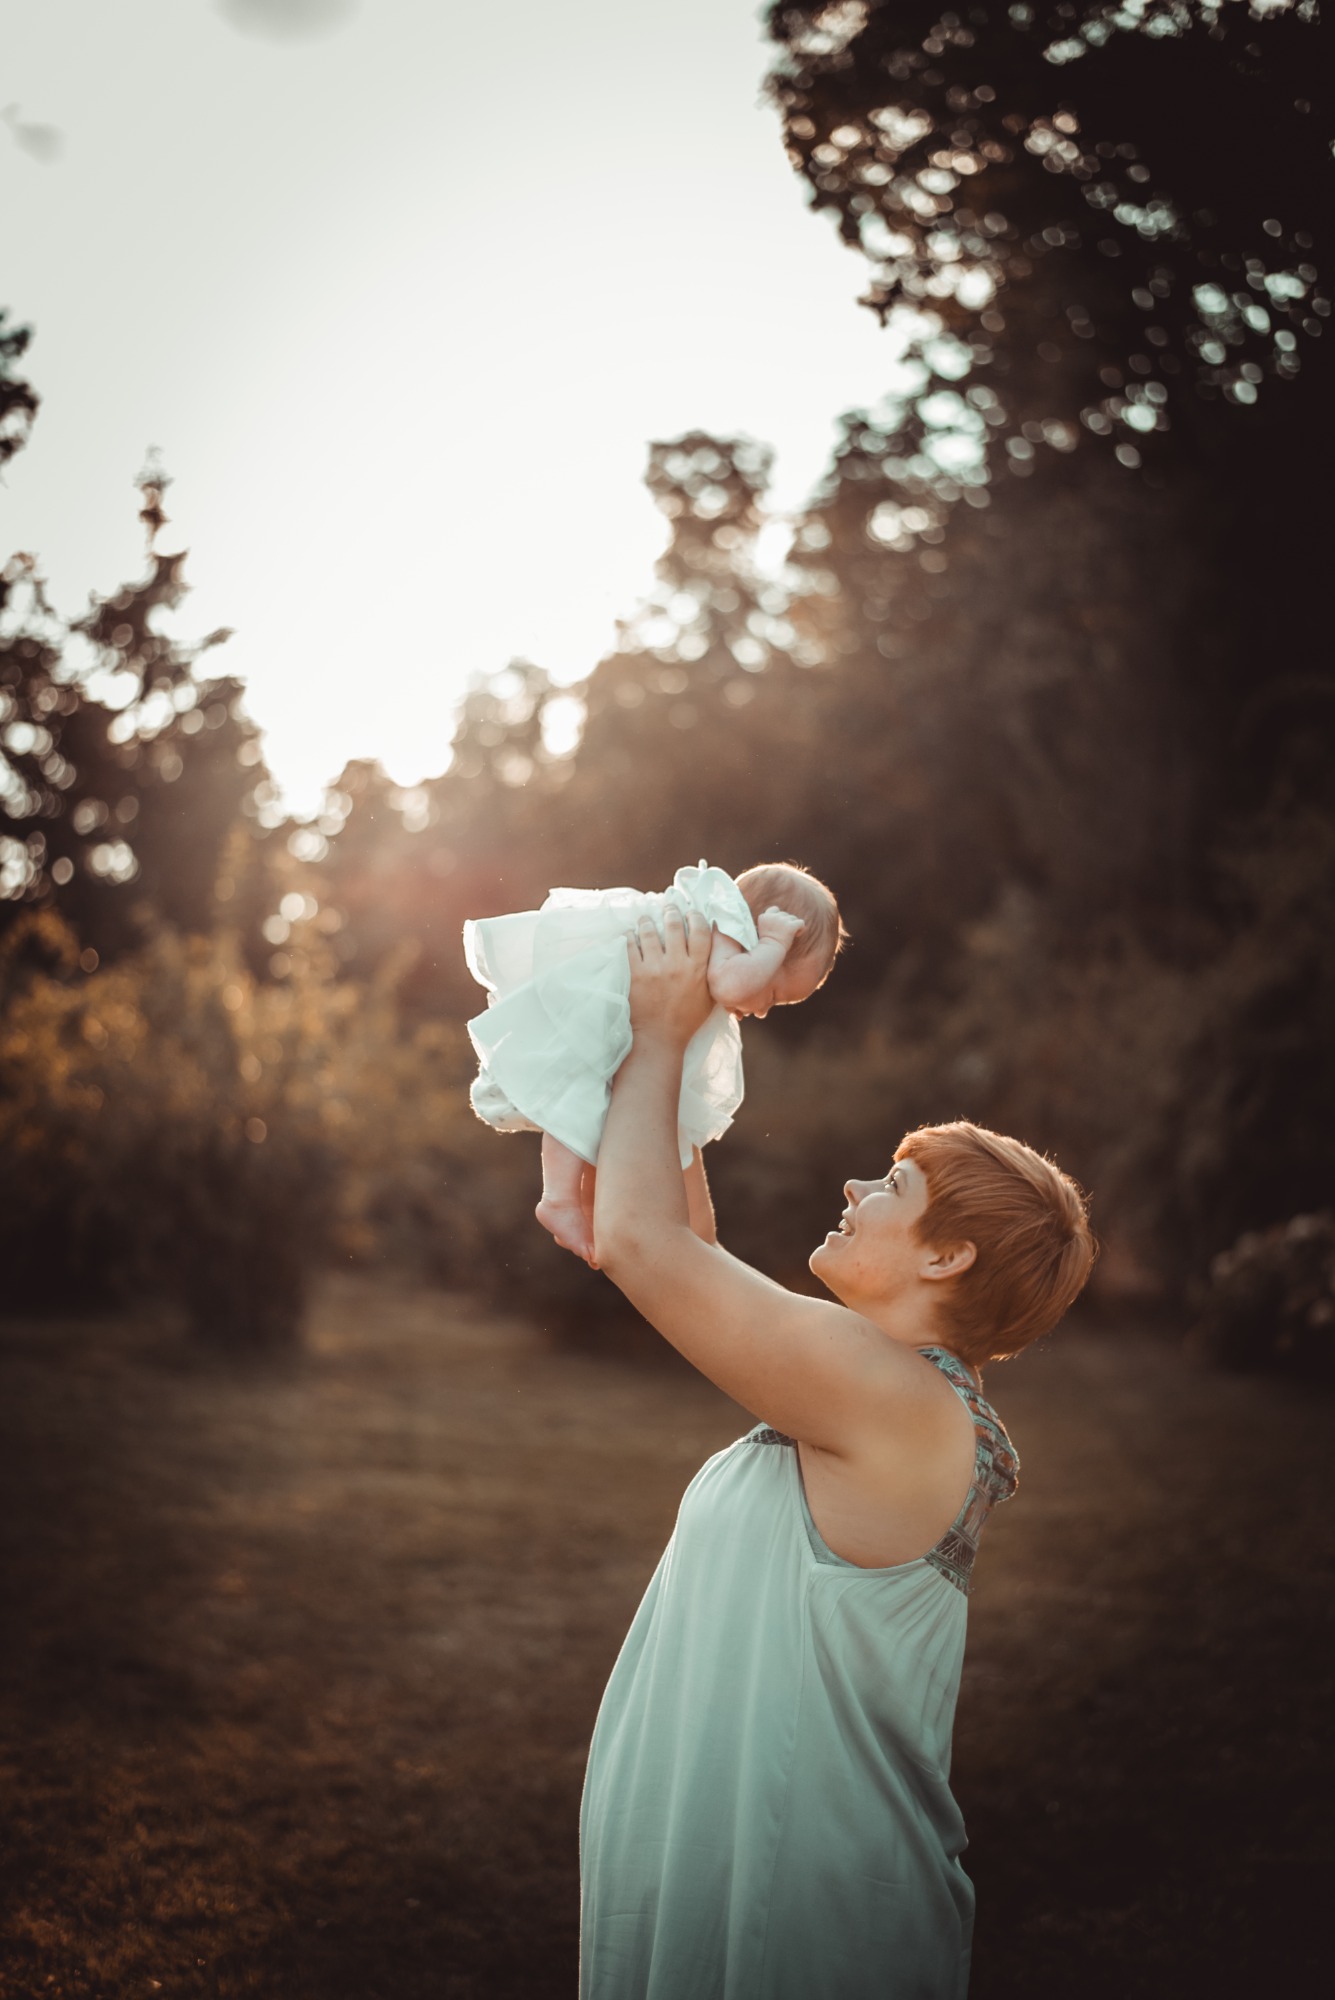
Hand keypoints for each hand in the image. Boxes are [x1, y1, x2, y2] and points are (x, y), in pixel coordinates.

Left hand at [627, 905, 713, 1047]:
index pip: (700, 931)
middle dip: (671, 911)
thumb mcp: (709, 997)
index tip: (691, 912)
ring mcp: (655, 968)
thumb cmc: (686, 1020)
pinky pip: (630, 945)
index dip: (696, 916)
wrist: (659, 1039)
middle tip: (668, 906)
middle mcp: (678, 965)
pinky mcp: (635, 974)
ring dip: (647, 920)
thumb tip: (714, 952)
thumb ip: (710, 973)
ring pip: (650, 931)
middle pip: (674, 925)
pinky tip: (631, 934)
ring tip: (646, 918)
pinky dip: (630, 936)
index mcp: (698, 969)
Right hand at [756, 906, 804, 949]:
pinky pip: (801, 923)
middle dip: (786, 922)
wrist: (770, 952)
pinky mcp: (791, 926)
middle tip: (785, 933)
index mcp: (764, 917)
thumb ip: (769, 923)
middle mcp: (773, 916)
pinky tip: (797, 935)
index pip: (775, 909)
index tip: (780, 924)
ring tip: (791, 935)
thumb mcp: (764, 931)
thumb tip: (780, 922)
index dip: (778, 915)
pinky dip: (801, 928)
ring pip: (793, 918)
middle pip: (785, 914)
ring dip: (793, 925)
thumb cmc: (767, 945)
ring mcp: (782, 920)